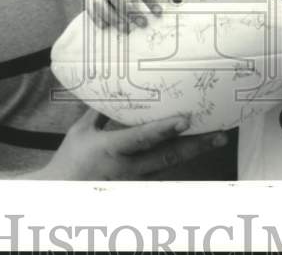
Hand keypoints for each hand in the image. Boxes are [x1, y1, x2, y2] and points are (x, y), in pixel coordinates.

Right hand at [39, 108, 228, 179]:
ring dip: (194, 152)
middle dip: (195, 145)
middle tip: (220, 134)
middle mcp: (127, 169)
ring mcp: (135, 181)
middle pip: (167, 157)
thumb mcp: (82, 130)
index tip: (185, 119)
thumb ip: (101, 110)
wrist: (62, 196)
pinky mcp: (138, 188)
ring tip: (216, 137)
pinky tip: (197, 149)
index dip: (164, 129)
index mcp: (111, 149)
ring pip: (170, 166)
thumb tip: (115, 87)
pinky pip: (164, 172)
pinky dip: (180, 161)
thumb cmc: (70, 159)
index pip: (142, 139)